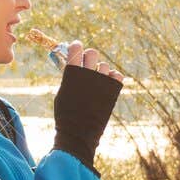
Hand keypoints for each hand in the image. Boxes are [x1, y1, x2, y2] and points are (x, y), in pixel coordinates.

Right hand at [52, 45, 124, 167]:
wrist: (79, 133)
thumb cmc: (66, 114)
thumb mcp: (62, 92)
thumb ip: (69, 77)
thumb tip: (72, 65)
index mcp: (72, 73)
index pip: (75, 49)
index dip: (76, 47)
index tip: (76, 47)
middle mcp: (88, 74)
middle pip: (92, 53)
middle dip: (89, 57)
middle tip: (87, 64)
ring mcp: (102, 81)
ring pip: (104, 66)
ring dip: (100, 71)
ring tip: (95, 83)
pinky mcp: (113, 90)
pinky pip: (117, 75)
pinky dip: (112, 78)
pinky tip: (107, 85)